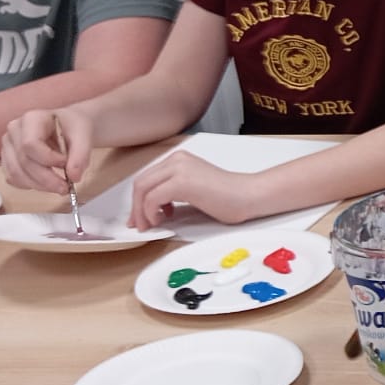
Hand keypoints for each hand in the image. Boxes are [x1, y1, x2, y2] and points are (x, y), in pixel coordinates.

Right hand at [2, 108, 94, 191]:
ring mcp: (8, 145)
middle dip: (46, 179)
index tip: (66, 163)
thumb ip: (81, 155)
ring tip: (59, 187)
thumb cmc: (73, 128)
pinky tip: (45, 183)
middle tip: (66, 187)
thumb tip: (74, 177)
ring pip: (16, 173)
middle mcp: (14, 130)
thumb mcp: (84, 135)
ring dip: (38, 185)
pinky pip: (13, 179)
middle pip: (23, 161)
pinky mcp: (7, 160)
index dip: (48, 159)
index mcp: (32, 118)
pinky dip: (30, 185)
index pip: (30, 144)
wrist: (68, 127)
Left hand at [126, 151, 259, 228]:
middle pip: (141, 183)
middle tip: (141, 225)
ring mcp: (179, 169)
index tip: (140, 217)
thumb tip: (152, 210)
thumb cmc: (228, 197)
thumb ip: (172, 192)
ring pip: (143, 189)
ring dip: (141, 211)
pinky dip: (150, 212)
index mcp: (179, 160)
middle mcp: (177, 160)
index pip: (147, 178)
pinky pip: (152, 198)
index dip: (138, 200)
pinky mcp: (181, 182)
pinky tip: (161, 220)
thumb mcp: (193, 189)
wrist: (248, 196)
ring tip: (151, 225)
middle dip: (136, 207)